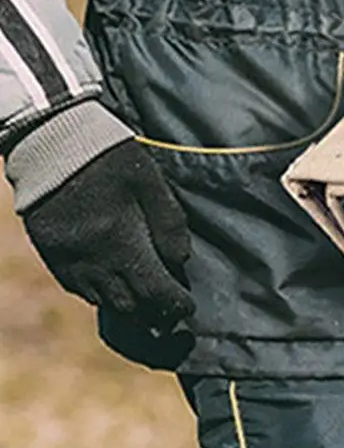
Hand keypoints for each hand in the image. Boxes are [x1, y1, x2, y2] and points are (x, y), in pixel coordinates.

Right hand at [22, 138, 194, 367]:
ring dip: (126, 302)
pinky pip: (77, 287)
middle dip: (152, 309)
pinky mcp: (50, 253)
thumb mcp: (151, 183)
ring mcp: (67, 258)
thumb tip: (180, 262)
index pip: (154, 292)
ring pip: (102, 301)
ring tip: (143, 293)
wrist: (51, 138)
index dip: (175, 304)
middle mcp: (91, 257)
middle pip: (129, 305)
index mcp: (120, 239)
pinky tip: (112, 279)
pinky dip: (99, 291)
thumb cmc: (110, 157)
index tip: (187, 306)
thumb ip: (170, 224)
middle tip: (167, 302)